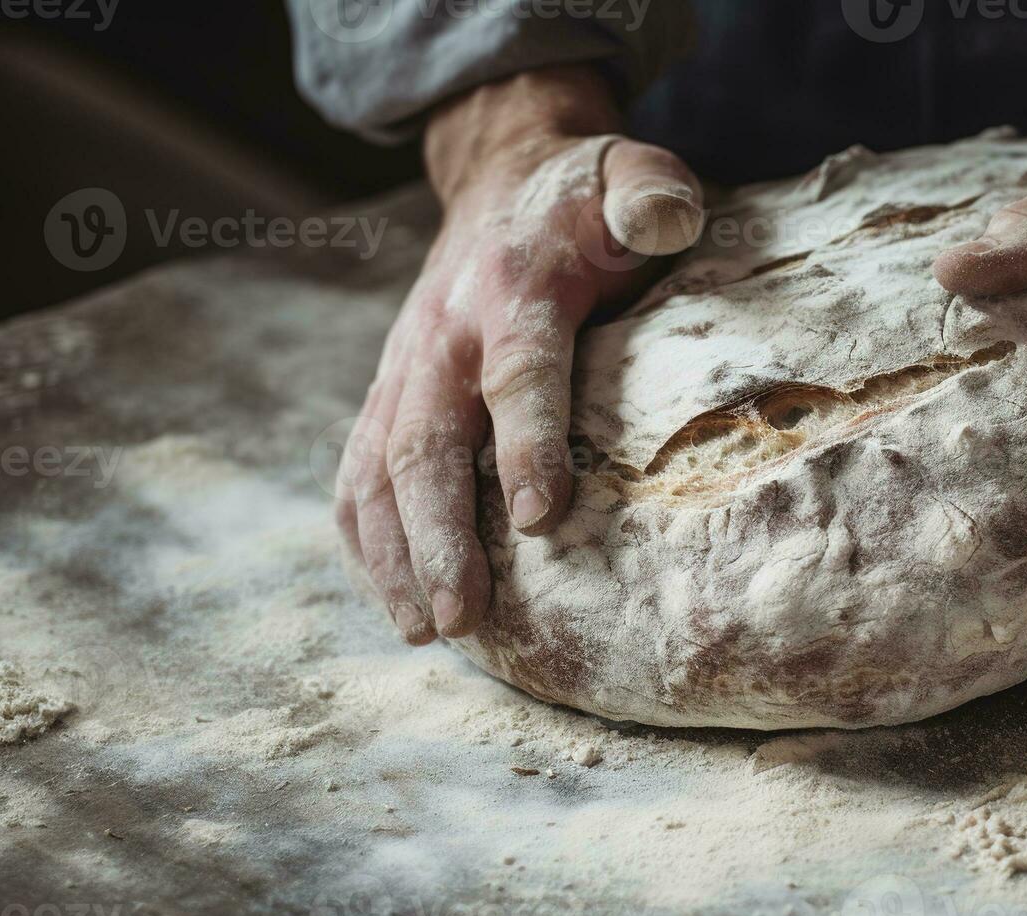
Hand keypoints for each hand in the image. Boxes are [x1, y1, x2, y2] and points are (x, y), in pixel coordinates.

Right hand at [336, 65, 703, 643]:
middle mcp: (442, 335)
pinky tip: (398, 603)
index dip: (528, 444)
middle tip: (462, 616)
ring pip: (377, 469)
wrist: (501, 176)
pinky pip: (359, 473)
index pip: (517, 373)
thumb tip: (666, 218)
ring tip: (429, 630)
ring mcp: (406, 369)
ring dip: (396, 554)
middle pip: (427, 443)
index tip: (543, 519)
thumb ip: (650, 193)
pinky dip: (368, 541)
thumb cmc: (582, 197)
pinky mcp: (390, 395)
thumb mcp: (628, 174)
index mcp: (511, 288)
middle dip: (440, 535)